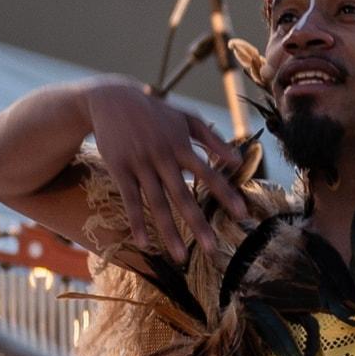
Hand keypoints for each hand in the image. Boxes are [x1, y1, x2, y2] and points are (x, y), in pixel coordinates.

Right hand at [83, 78, 254, 262]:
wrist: (112, 98)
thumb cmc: (155, 111)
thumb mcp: (185, 118)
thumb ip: (212, 139)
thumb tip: (237, 160)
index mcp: (182, 145)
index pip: (209, 174)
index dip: (226, 194)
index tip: (242, 215)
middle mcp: (163, 157)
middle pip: (183, 196)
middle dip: (199, 224)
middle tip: (213, 250)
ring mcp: (140, 164)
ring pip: (157, 203)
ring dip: (169, 232)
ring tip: (181, 257)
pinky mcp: (120, 169)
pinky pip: (130, 200)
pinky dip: (137, 222)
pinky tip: (145, 244)